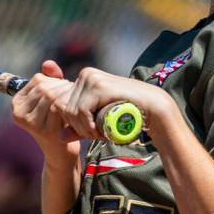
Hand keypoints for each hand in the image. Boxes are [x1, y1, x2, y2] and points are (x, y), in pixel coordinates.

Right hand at [12, 60, 79, 162]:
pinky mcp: (44, 129)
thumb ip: (50, 79)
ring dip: (67, 97)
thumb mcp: (50, 98)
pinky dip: (69, 107)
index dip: (54, 81)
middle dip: (62, 89)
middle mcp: (19, 113)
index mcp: (17, 103)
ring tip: (73, 104)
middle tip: (72, 96)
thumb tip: (48, 64)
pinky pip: (59, 108)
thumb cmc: (56, 122)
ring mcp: (30, 122)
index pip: (38, 79)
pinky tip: (74, 113)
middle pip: (45, 87)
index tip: (63, 90)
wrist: (60, 152)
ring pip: (52, 96)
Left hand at [58, 67, 176, 140]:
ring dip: (84, 129)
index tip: (90, 132)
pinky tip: (100, 131)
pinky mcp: (98, 86)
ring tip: (101, 134)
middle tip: (97, 135)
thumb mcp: (98, 122)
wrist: (153, 108)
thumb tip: (60, 137)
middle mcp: (85, 75)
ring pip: (71, 111)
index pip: (61, 105)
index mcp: (83, 79)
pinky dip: (88, 126)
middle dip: (77, 127)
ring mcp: (91, 78)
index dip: (72, 124)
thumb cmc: (127, 115)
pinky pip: (82, 111)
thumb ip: (79, 128)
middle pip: (64, 108)